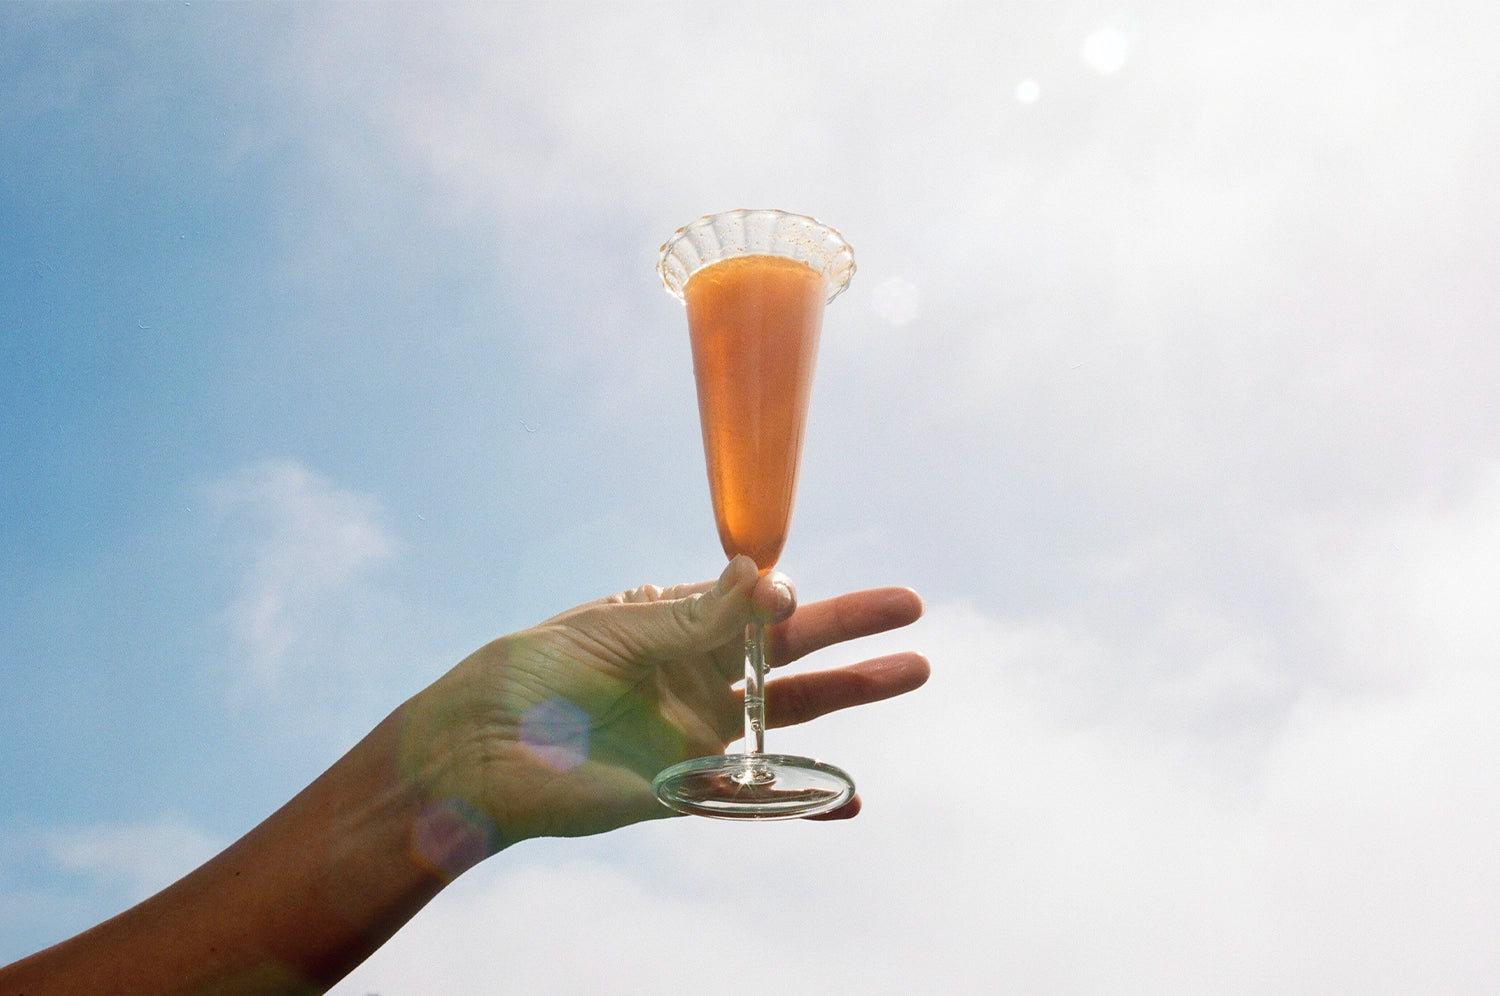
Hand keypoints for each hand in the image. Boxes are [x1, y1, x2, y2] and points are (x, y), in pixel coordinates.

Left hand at [397, 556, 927, 848]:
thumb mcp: (618, 629)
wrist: (480, 749)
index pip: (757, 603)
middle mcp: (700, 676)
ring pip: (792, 714)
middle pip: (794, 651)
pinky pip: (759, 796)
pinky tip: (849, 800)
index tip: (787, 591)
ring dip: (853, 693)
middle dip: (852, 629)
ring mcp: (700, 733)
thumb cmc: (536, 670)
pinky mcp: (689, 790)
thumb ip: (696, 615)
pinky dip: (806, 801)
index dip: (786, 593)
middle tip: (912, 608)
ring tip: (913, 668)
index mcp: (680, 625)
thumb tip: (768, 577)